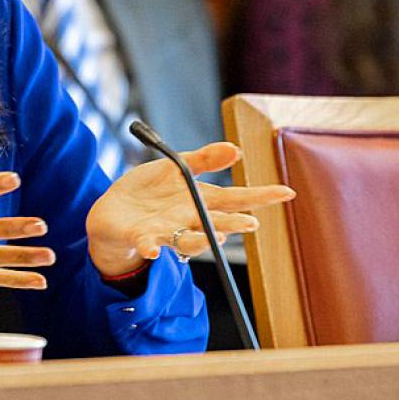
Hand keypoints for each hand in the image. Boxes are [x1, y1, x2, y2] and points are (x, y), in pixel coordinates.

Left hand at [85, 141, 294, 276]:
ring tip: (222, 235)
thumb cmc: (148, 191)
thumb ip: (204, 159)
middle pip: (216, 222)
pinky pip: (147, 244)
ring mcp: (166, 231)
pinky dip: (151, 247)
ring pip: (190, 239)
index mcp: (198, 200)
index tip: (286, 192)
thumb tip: (237, 150)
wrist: (112, 210)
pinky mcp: (141, 237)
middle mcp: (188, 219)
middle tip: (251, 222)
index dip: (260, 196)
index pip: (235, 198)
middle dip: (234, 223)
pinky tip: (153, 249)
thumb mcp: (175, 167)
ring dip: (204, 238)